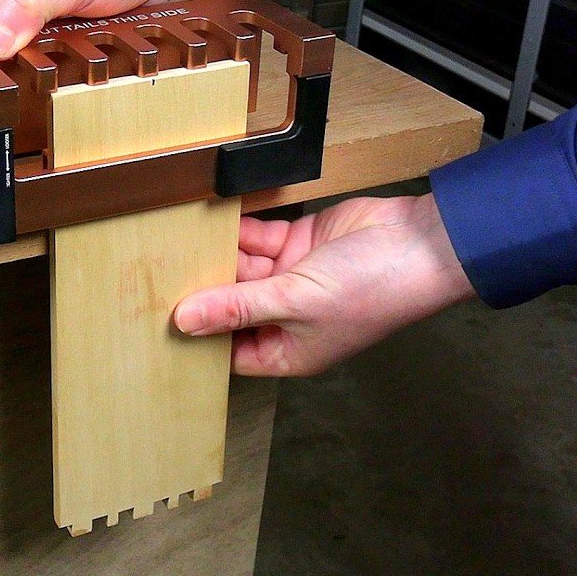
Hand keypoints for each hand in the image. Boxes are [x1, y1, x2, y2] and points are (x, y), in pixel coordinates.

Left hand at [173, 194, 476, 376]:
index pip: (228, 352)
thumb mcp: (295, 302)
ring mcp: (291, 281)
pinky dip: (237, 233)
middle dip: (202, 292)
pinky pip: (257, 240)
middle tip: (154, 276)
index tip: (156, 323)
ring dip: (216, 258)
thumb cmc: (372, 288)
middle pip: (229, 308)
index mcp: (288, 351)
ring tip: (173, 245)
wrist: (422, 241)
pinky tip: (206, 223)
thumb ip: (237, 307)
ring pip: (239, 271)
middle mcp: (286, 319)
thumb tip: (184, 322)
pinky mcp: (297, 244)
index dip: (197, 339)